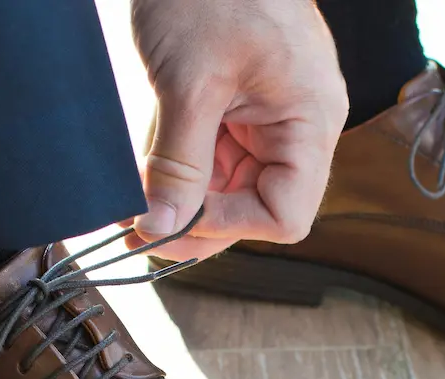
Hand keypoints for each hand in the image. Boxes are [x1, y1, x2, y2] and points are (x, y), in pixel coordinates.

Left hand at [129, 0, 347, 260]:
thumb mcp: (189, 84)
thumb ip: (178, 164)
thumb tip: (161, 227)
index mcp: (309, 120)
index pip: (286, 215)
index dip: (229, 229)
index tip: (173, 224)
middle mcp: (297, 125)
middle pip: (255, 206)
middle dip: (198, 220)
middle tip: (139, 229)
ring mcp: (268, 115)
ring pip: (229, 186)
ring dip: (183, 198)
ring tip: (135, 203)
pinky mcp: (239, 105)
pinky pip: (214, 156)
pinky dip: (179, 169)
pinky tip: (146, 173)